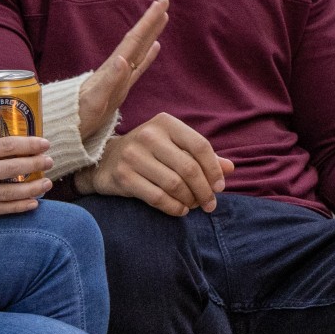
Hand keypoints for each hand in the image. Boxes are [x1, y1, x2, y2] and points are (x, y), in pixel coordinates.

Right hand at [0, 137, 53, 218]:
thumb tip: (15, 149)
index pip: (3, 147)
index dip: (28, 145)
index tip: (44, 143)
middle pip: (9, 169)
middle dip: (34, 165)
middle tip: (50, 161)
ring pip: (8, 193)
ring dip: (32, 188)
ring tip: (47, 183)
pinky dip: (17, 207)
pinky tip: (33, 203)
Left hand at [78, 0, 169, 133]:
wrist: (67, 126)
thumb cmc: (80, 116)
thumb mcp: (95, 101)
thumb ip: (109, 81)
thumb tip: (123, 59)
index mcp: (113, 69)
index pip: (134, 40)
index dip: (148, 23)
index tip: (160, 4)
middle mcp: (117, 68)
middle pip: (137, 39)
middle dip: (151, 21)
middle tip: (164, 1)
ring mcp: (119, 76)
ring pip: (140, 49)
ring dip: (151, 33)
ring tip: (162, 18)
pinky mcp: (121, 87)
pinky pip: (139, 66)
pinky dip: (149, 55)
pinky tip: (155, 46)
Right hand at [78, 112, 231, 216]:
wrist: (104, 160)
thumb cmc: (148, 153)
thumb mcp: (174, 147)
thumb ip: (201, 156)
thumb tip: (230, 168)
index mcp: (166, 123)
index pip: (200, 146)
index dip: (214, 169)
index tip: (220, 187)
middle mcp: (149, 135)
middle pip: (189, 168)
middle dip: (204, 190)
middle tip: (211, 204)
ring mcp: (133, 155)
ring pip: (174, 184)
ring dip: (190, 200)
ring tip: (194, 206)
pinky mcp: (123, 176)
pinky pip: (157, 197)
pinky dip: (174, 207)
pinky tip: (180, 210)